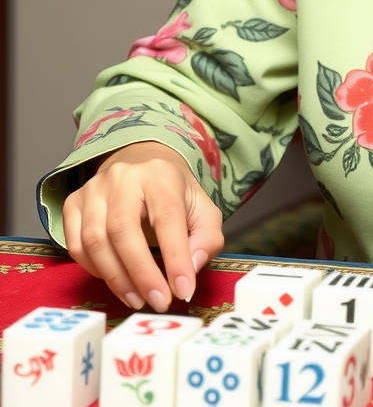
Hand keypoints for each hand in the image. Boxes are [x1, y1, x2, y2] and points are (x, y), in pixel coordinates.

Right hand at [63, 140, 223, 311]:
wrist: (141, 164)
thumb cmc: (174, 193)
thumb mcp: (203, 209)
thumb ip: (206, 238)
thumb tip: (190, 270)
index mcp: (160, 174)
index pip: (167, 217)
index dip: (175, 257)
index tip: (183, 290)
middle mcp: (122, 177)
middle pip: (122, 230)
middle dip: (141, 274)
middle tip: (158, 302)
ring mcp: (93, 189)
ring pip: (94, 241)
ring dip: (117, 279)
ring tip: (139, 299)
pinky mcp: (73, 203)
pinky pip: (76, 245)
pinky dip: (96, 270)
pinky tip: (117, 280)